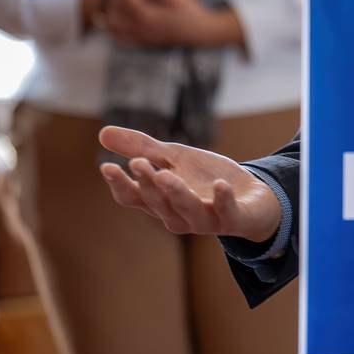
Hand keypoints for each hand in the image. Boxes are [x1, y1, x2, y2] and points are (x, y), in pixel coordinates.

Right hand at [98, 125, 281, 242]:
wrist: (251, 195)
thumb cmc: (205, 178)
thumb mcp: (175, 158)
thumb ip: (143, 148)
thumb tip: (102, 133)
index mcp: (160, 201)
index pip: (133, 198)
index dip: (120, 184)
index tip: (108, 166)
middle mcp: (177, 216)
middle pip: (157, 202)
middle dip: (147, 183)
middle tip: (138, 162)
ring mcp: (205, 220)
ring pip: (186, 210)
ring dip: (176, 193)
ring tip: (167, 174)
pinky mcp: (233, 219)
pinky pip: (226, 212)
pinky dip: (223, 200)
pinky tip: (221, 185)